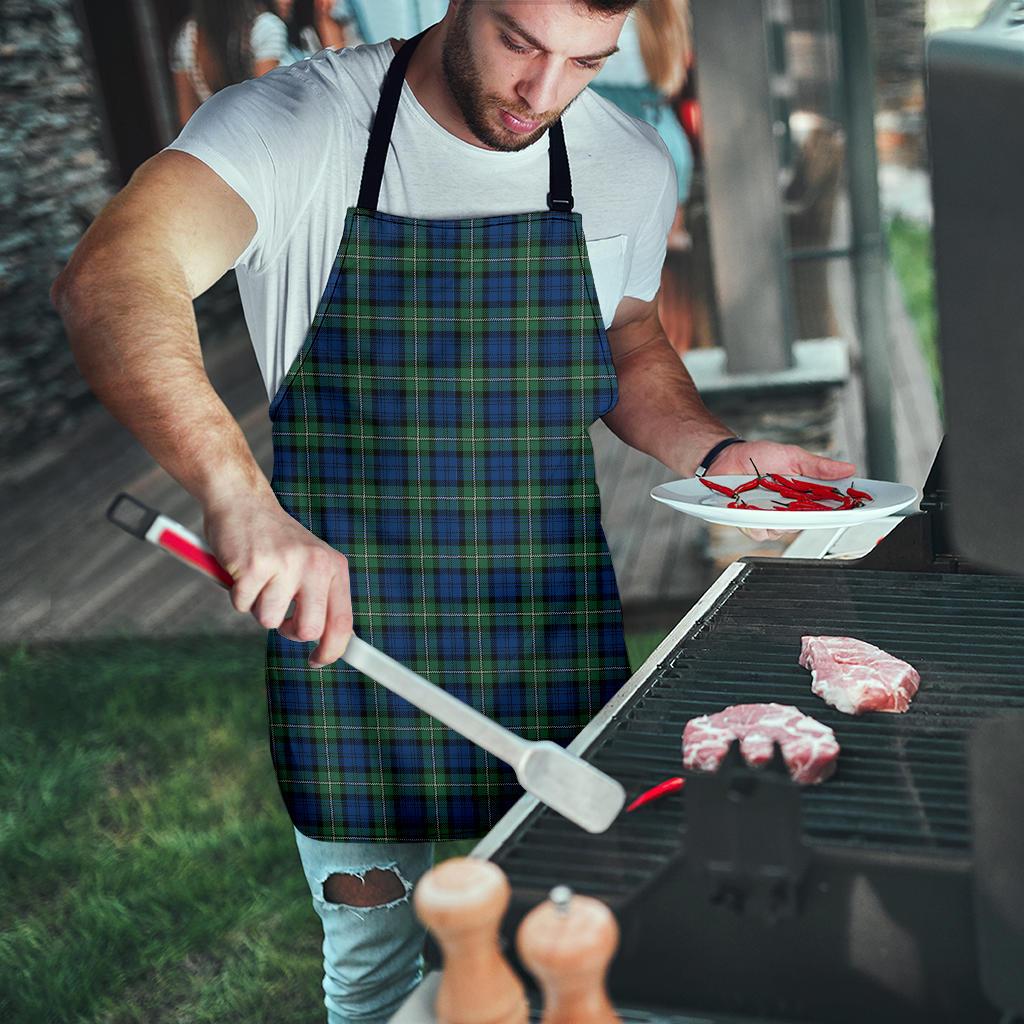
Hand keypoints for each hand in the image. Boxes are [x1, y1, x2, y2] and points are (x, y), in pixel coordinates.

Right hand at [202, 492, 352, 666]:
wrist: (243, 501)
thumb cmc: (275, 541)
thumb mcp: (310, 563)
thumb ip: (321, 597)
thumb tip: (329, 643)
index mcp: (333, 566)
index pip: (343, 622)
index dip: (332, 650)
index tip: (318, 661)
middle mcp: (315, 564)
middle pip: (309, 630)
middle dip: (289, 631)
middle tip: (280, 614)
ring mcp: (285, 564)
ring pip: (269, 621)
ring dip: (258, 607)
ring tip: (259, 579)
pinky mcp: (254, 565)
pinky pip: (242, 605)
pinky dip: (237, 594)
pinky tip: (242, 570)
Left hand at [708, 440, 856, 542]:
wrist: (727, 457)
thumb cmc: (759, 457)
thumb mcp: (793, 456)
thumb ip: (818, 467)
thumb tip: (848, 468)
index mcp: (804, 495)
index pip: (829, 508)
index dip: (844, 511)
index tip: (857, 509)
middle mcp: (789, 510)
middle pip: (809, 523)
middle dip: (810, 515)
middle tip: (804, 502)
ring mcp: (770, 518)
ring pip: (784, 531)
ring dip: (780, 517)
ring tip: (771, 499)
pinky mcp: (751, 523)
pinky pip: (760, 532)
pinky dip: (757, 521)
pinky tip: (752, 508)